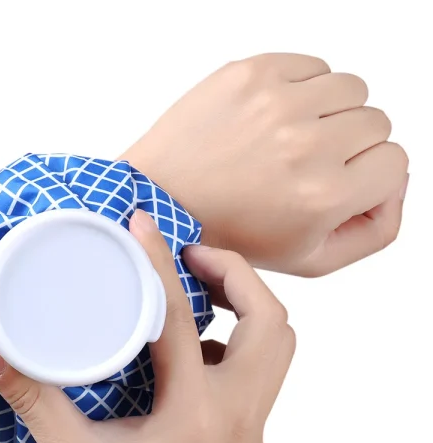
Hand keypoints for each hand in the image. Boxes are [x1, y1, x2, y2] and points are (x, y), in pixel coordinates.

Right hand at [0, 210, 294, 442]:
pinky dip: (241, 344)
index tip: (142, 226)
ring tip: (201, 291)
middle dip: (237, 275)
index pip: (182, 319)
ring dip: (248, 306)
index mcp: (195, 415)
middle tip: (192, 257)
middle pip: (271, 322)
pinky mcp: (249, 438)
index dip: (160, 262)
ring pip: (279, 347)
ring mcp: (252, 429)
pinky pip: (263, 373)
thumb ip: (33, 397)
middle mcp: (237, 416)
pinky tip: (198, 349)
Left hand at [120, 53, 408, 276]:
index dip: (368, 177)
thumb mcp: (307, 259)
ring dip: (329, 113)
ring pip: (350, 88)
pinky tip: (274, 118)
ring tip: (291, 140)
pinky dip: (303, 88)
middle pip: (376, 122)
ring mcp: (277, 102)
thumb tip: (396, 181)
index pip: (395, 163)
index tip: (336, 183)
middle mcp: (306, 145)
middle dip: (349, 147)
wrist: (162, 199)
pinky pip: (312, 66)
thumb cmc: (228, 233)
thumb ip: (373, 230)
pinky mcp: (251, 74)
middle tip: (305, 166)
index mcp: (322, 196)